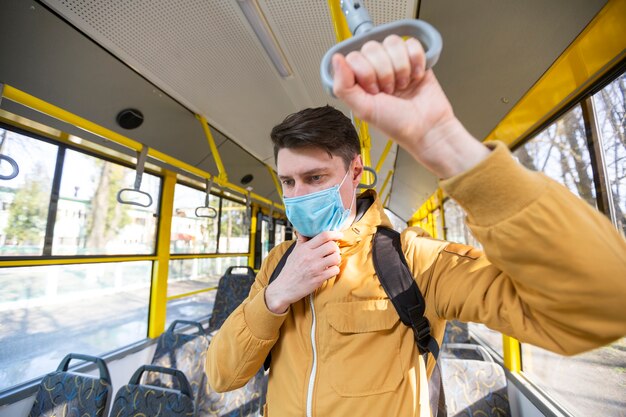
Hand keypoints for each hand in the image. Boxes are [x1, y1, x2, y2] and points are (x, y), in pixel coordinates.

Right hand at [265, 231, 342, 312]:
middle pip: (332, 246)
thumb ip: (301, 241)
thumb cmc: (290, 270)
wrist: (284, 287)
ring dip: (336, 260)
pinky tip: (328, 271)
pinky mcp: (319, 278)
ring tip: (331, 262)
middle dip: (336, 249)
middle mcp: (310, 256)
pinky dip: (334, 271)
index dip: (335, 233)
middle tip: (332, 252)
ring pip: (336, 258)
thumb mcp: (294, 252)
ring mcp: (315, 268)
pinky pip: (335, 270)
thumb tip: (303, 230)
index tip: (339, 235)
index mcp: (305, 248)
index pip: (324, 235)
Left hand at [332, 35, 488, 177]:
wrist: (428, 128)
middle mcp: (376, 68)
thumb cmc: (397, 125)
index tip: (374, 91)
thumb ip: (344, 86)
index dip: (365, 72)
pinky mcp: (415, 58)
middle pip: (372, 47)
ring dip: (400, 67)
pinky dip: (416, 61)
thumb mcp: (364, 110)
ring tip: (403, 85)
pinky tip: (416, 77)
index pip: (354, 56)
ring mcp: (395, 61)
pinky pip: (412, 43)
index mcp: (359, 80)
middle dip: (384, 72)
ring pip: (392, 42)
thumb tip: (336, 59)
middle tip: (390, 90)